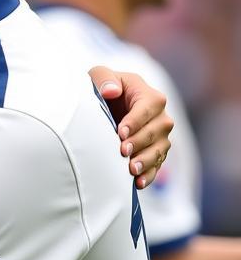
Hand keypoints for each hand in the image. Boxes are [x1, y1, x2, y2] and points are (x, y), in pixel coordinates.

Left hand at [89, 67, 172, 188]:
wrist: (107, 105)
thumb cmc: (103, 87)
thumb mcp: (100, 75)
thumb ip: (104, 78)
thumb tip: (111, 91)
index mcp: (150, 96)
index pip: (147, 109)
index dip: (135, 121)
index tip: (120, 133)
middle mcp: (161, 117)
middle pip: (155, 131)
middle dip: (139, 142)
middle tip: (123, 151)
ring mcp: (160, 136)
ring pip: (158, 150)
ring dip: (145, 161)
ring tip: (131, 170)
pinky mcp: (155, 152)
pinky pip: (156, 165)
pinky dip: (149, 175)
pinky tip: (139, 184)